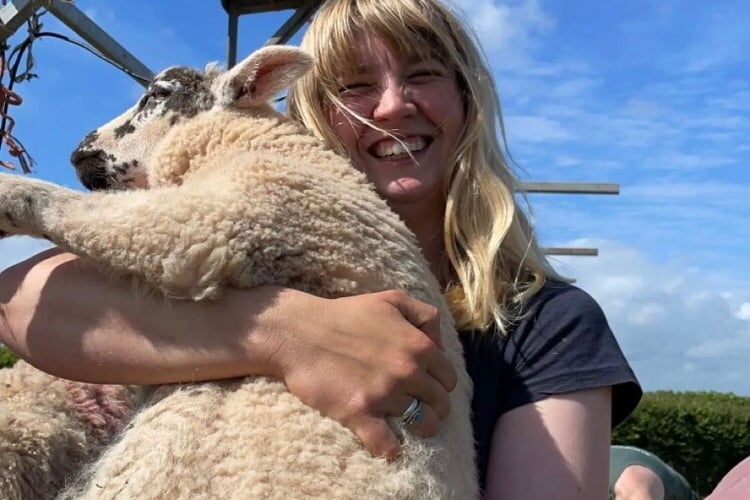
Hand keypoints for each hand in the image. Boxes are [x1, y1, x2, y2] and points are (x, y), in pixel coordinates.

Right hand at [271, 289, 456, 459]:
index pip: (449, 378)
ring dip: (420, 428)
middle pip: (441, 404)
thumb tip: (440, 343)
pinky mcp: (359, 413)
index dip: (440, 383)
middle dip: (434, 407)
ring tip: (409, 425)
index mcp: (419, 346)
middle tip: (420, 406)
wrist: (297, 332)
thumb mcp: (391, 300)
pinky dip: (390, 449)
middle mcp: (407, 371)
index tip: (428, 386)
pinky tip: (388, 444)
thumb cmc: (344, 314)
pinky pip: (387, 445)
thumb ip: (424, 315)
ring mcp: (384, 394)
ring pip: (423, 425)